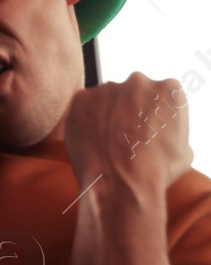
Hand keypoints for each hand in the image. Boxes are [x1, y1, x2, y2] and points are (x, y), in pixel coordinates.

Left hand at [65, 73, 192, 195]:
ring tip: (108, 142)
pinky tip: (92, 139)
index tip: (147, 129)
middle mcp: (138, 81)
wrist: (121, 183)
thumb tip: (163, 130)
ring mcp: (107, 88)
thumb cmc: (157, 171)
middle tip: (126, 135)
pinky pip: (84, 106)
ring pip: (106, 99)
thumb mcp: (183, 148)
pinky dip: (85, 119)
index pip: (160, 95)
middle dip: (129, 110)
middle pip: (132, 92)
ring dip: (106, 114)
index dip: (153, 114)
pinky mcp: (81, 98)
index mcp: (170, 89)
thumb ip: (172, 128)